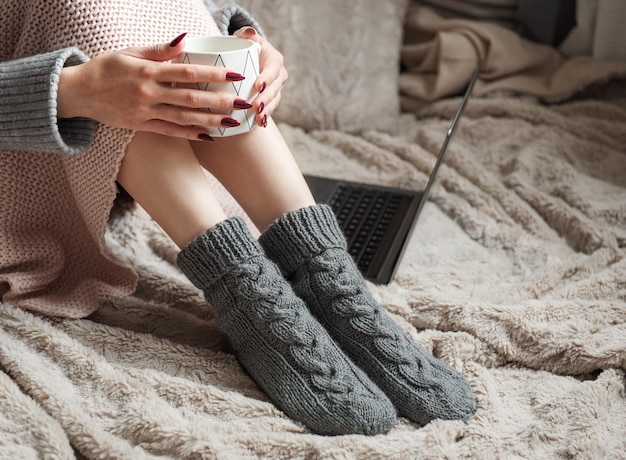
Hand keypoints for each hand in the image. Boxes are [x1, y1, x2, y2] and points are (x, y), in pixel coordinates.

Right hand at [57, 35, 249, 140]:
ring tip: (233, 122)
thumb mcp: (129, 52)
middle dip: (219, 101)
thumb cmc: (106, 68)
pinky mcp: (141, 126)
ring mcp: (145, 113)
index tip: (235, 74)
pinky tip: (210, 136)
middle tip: (242, 103)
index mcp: (147, 72)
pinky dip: (191, 134)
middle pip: (191, 98)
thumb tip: (185, 40)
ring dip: (211, 121)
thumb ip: (159, 50)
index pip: (187, 72)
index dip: (213, 73)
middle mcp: (148, 94)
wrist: (79, 93)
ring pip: (184, 118)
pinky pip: (171, 132)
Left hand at [233, 27, 287, 127]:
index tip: (257, 86)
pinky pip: (269, 110)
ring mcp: (275, 89)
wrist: (247, 61)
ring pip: (274, 101)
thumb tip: (248, 33)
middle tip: (256, 107)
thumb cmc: (244, 47)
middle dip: (266, 99)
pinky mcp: (270, 100)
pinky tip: (259, 124)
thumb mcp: (245, 38)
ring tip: (259, 119)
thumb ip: (246, 34)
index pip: (272, 70)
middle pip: (274, 89)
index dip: (266, 78)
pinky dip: (264, 117)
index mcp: (275, 60)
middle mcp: (279, 76)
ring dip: (267, 111)